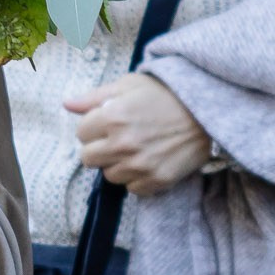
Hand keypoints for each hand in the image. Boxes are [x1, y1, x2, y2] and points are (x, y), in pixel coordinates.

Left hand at [65, 72, 210, 197]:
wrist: (207, 112)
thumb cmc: (166, 94)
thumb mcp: (129, 85)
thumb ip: (94, 97)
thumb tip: (67, 105)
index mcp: (112, 117)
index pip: (81, 134)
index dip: (93, 127)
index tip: (108, 123)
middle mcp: (122, 144)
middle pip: (88, 159)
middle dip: (100, 148)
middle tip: (120, 138)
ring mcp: (140, 165)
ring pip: (109, 175)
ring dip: (118, 164)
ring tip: (137, 148)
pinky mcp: (156, 180)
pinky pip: (132, 189)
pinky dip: (137, 178)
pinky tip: (149, 160)